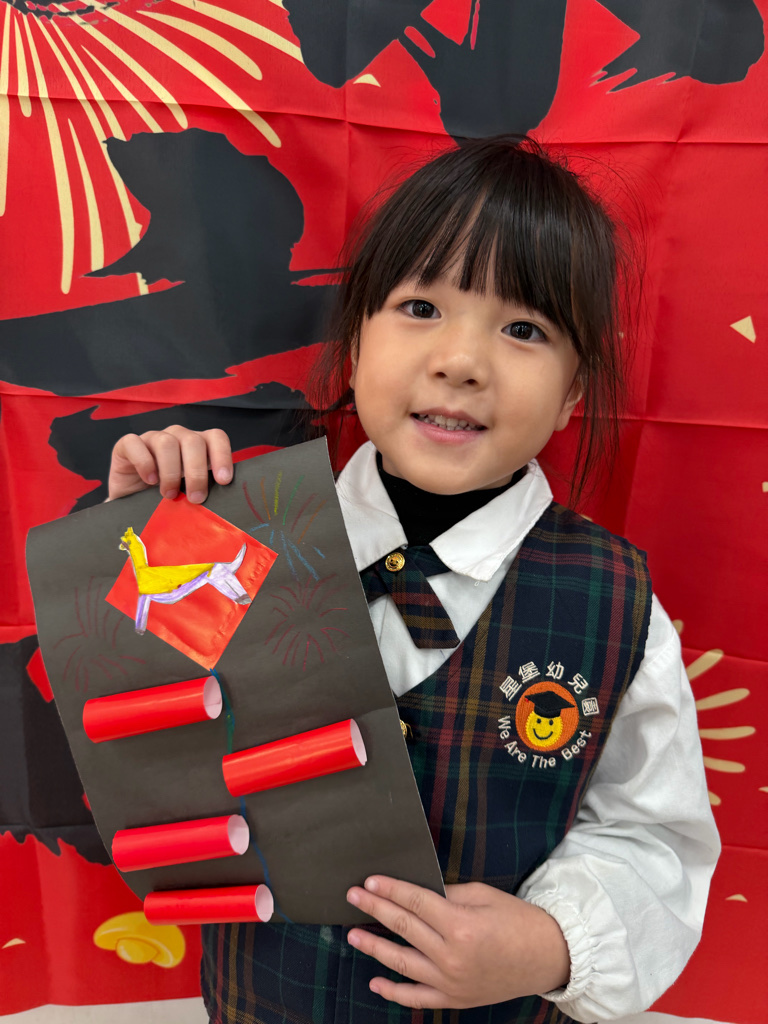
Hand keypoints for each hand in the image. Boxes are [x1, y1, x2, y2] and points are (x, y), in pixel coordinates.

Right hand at [108, 425, 232, 501]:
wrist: (132, 502)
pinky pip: (135, 443)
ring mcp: (153, 438)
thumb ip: (205, 490)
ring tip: (170, 494)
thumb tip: (223, 504)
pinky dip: (144, 463)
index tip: (223, 481)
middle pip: (193, 441)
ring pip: (167, 443)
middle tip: (195, 498)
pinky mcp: (127, 444)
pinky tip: (149, 480)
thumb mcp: (190, 493)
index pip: (216, 437)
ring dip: (171, 472)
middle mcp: (177, 436)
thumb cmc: (166, 497)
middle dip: (196, 472)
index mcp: (198, 445)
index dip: (222, 456)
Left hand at [346, 876, 569, 1009]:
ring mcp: (452, 981)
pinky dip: (394, 992)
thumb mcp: (483, 895)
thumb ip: (447, 895)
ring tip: (353, 935)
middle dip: (375, 910)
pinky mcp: (456, 999)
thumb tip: (417, 892)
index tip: (369, 881)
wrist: (547, 957)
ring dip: (375, 948)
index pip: (415, 903)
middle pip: (404, 928)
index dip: (390, 890)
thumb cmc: (517, 920)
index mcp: (461, 925)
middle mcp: (452, 956)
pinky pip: (417, 998)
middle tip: (353, 897)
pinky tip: (375, 982)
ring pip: (402, 963)